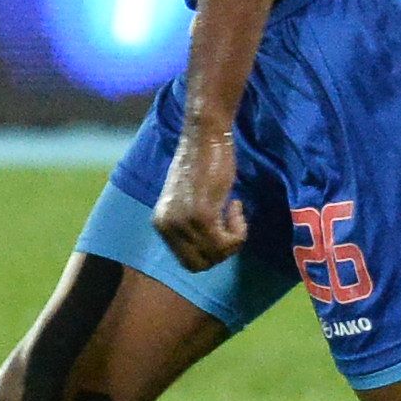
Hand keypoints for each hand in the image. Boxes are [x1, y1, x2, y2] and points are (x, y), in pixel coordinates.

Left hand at [153, 116, 247, 269]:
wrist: (206, 135)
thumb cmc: (203, 162)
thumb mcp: (188, 200)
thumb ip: (191, 224)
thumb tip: (211, 251)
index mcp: (160, 224)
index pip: (187, 261)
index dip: (210, 251)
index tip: (220, 226)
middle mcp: (167, 227)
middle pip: (200, 265)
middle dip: (222, 250)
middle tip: (231, 223)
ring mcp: (183, 223)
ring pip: (217, 255)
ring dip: (234, 237)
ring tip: (233, 208)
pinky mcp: (203, 216)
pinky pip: (228, 242)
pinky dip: (239, 229)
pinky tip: (235, 204)